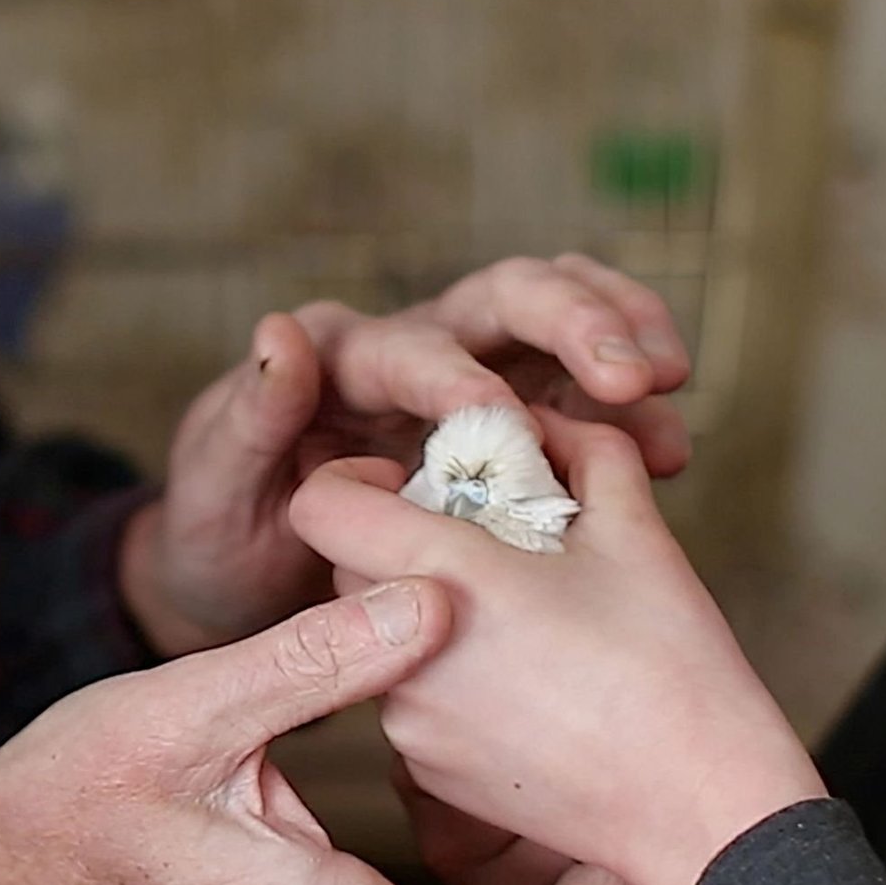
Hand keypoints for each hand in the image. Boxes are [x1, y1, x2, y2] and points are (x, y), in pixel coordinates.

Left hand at [121, 255, 695, 656]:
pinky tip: (670, 455)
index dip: (460, 378)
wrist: (249, 585)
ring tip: (671, 395)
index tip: (508, 421)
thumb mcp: (214, 486)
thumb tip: (281, 330)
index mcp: (342, 356)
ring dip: (623, 347)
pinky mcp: (517, 423)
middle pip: (507, 299)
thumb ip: (251, 415)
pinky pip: (584, 399)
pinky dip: (628, 417)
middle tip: (637, 373)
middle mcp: (415, 348)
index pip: (412, 347)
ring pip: (562, 327)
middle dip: (577, 324)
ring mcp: (475, 378)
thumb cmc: (219, 532)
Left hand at [291, 410, 826, 884]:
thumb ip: (584, 451)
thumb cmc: (672, 667)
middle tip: (489, 543)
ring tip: (525, 621)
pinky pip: (414, 702)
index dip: (356, 479)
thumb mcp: (637, 532)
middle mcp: (400, 655)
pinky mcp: (430, 776)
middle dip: (404, 542)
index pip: (320, 505)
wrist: (698, 807)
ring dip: (430, 614)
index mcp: (440, 577)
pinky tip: (531, 686)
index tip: (419, 483)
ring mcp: (409, 726)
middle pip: (348, 570)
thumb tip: (547, 425)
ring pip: (383, 638)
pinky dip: (451, 681)